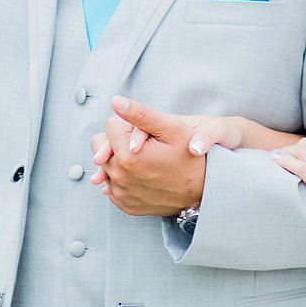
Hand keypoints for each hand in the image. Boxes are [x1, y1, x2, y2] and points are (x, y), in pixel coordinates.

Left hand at [88, 97, 206, 216]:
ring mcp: (121, 194)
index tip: (146, 133)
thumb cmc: (191, 156)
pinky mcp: (124, 205)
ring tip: (143, 160)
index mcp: (128, 156)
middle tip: (142, 145)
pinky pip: (111, 184)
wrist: (204, 190)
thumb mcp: (172, 129)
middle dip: (118, 141)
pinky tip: (141, 174)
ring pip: (105, 165)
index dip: (128, 124)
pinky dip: (122, 177)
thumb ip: (141, 113)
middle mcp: (119, 177)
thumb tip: (115, 101)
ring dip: (119, 159)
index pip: (110, 125)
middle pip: (101, 145)